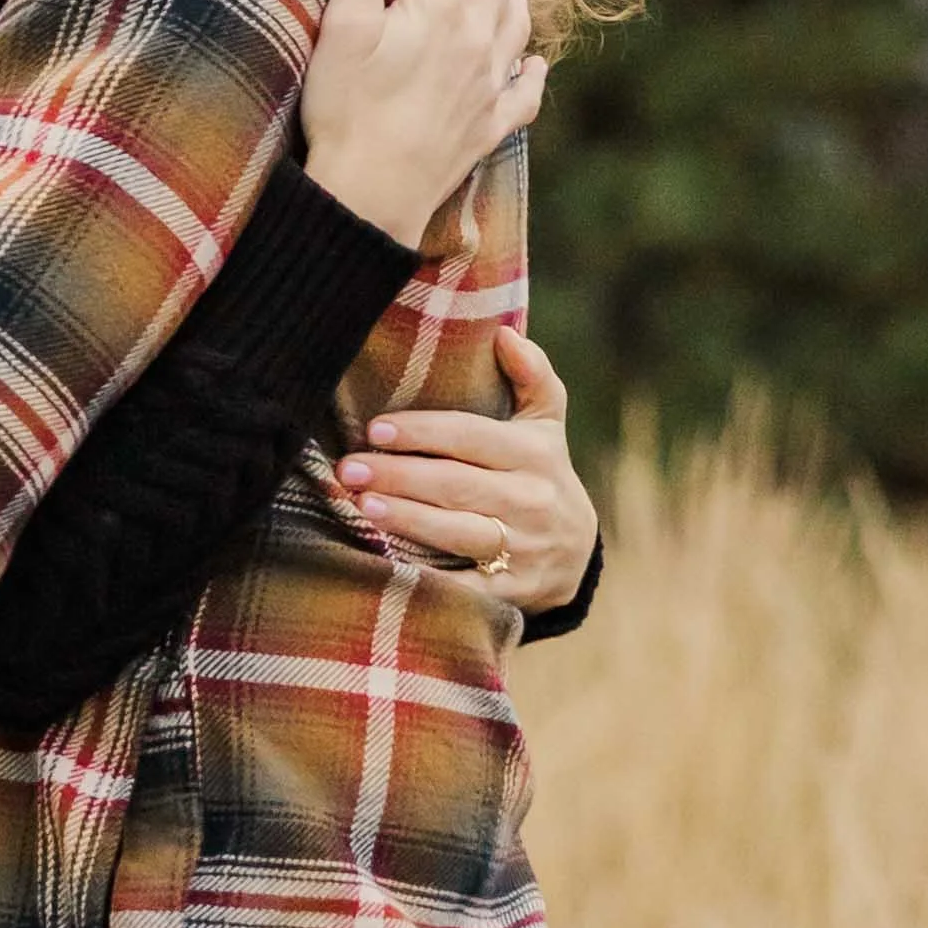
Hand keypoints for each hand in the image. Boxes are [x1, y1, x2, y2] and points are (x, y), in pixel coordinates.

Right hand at [299, 0, 545, 246]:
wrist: (371, 194)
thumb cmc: (346, 109)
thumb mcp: (343, 24)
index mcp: (440, 8)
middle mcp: (477, 39)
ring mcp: (489, 84)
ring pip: (519, 19)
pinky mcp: (488, 126)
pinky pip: (524, 92)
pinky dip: (533, 70)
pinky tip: (536, 63)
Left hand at [336, 328, 594, 619]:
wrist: (578, 554)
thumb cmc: (540, 473)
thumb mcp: (545, 424)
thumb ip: (533, 375)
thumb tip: (506, 334)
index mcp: (536, 454)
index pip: (470, 437)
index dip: (422, 432)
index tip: (375, 429)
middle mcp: (532, 501)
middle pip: (456, 485)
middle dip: (399, 475)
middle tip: (349, 468)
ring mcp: (523, 550)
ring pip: (458, 533)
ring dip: (408, 519)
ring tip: (363, 505)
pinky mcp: (513, 593)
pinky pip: (466, 588)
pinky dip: (428, 581)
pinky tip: (387, 565)